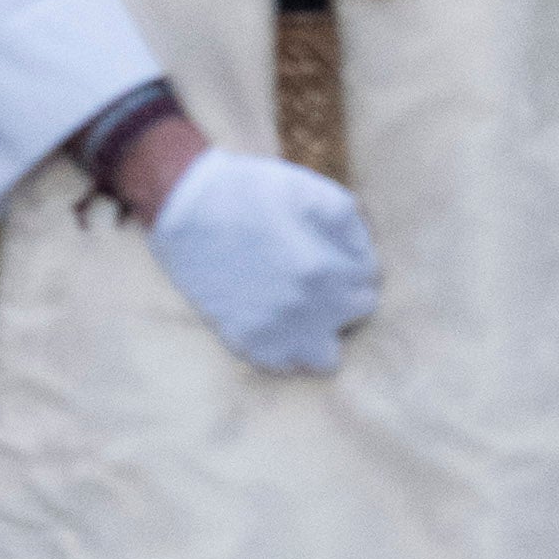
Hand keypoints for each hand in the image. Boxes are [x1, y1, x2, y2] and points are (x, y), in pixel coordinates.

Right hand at [146, 145, 384, 372]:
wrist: (189, 209)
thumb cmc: (254, 194)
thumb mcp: (315, 192)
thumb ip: (353, 226)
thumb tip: (367, 256)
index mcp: (324, 271)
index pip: (370, 281)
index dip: (354, 261)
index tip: (334, 250)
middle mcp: (302, 309)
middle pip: (355, 314)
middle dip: (344, 293)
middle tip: (320, 273)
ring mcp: (272, 331)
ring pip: (326, 357)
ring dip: (323, 331)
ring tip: (307, 306)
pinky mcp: (244, 342)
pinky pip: (284, 366)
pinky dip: (288, 348)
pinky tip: (279, 319)